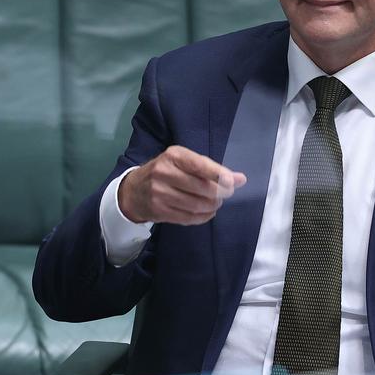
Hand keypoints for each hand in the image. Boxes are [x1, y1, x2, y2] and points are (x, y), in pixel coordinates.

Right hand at [118, 145, 246, 224]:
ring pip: (197, 205)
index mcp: (173, 156)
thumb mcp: (183, 162)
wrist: (134, 190)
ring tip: (215, 203)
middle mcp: (164, 172)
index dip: (218, 174)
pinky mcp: (159, 210)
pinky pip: (189, 218)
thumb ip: (211, 169)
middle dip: (219, 193)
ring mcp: (159, 193)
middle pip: (201, 187)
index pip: (199, 165)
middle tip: (225, 194)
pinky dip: (203, 217)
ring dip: (212, 206)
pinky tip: (206, 212)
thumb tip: (241, 179)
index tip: (234, 182)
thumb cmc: (166, 172)